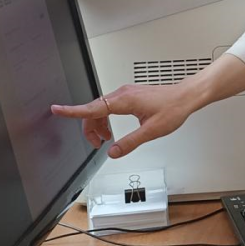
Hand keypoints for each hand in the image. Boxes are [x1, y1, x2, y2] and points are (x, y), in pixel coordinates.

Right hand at [51, 83, 193, 158]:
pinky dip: (106, 119)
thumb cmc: (173, 108)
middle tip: (97, 145)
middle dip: (90, 128)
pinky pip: (109, 106)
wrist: (186, 96)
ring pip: (101, 109)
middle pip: (94, 110)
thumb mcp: (152, 131)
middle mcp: (122, 94)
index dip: (73, 111)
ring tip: (106, 140)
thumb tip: (113, 152)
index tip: (57, 110)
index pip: (92, 107)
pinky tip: (112, 130)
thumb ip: (130, 143)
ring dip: (99, 125)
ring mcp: (126, 93)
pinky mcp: (130, 95)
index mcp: (124, 100)